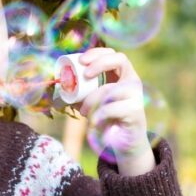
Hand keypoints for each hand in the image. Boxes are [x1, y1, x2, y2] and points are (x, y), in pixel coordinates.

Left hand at [77, 48, 155, 174]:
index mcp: (123, 75)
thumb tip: (60, 85)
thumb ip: (81, 92)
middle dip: (100, 63)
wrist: (124, 142)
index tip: (81, 60)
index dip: (97, 53)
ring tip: (84, 111)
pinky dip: (98, 114)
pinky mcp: (135, 111)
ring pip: (111, 88)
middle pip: (120, 60)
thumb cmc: (106, 118)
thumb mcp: (92, 101)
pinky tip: (93, 122)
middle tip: (85, 75)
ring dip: (92, 99)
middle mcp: (132, 81)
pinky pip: (111, 108)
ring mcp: (136, 95)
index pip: (113, 53)